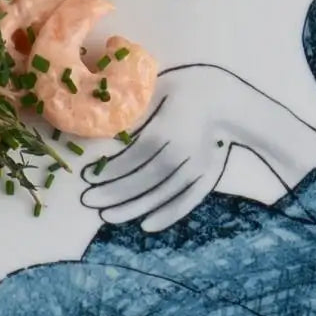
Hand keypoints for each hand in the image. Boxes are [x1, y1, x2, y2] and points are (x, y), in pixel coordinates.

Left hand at [81, 64, 245, 232]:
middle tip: (89, 201)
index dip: (108, 170)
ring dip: (133, 208)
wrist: (228, 102)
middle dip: (113, 193)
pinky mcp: (207, 179)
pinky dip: (167, 216)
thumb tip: (101, 125)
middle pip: (143, 180)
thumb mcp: (156, 90)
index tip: (87, 177)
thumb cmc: (185, 90)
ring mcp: (196, 169)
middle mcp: (181, 153)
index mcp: (166, 130)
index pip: (132, 157)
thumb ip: (132, 109)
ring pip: (161, 195)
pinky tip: (146, 225)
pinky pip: (187, 202)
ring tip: (108, 216)